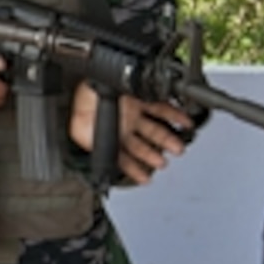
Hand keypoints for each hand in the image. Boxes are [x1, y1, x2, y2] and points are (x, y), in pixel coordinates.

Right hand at [69, 81, 193, 183]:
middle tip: (163, 163)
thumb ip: (99, 152)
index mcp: (110, 136)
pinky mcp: (142, 96)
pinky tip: (185, 123)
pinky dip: (176, 116)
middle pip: (143, 145)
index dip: (135, 169)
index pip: (124, 157)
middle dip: (154, 157)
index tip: (145, 179)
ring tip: (178, 148)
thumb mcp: (82, 136)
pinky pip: (162, 107)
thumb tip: (106, 170)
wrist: (82, 84)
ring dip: (168, 140)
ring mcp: (134, 111)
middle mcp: (123, 125)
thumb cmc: (78, 105)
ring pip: (155, 129)